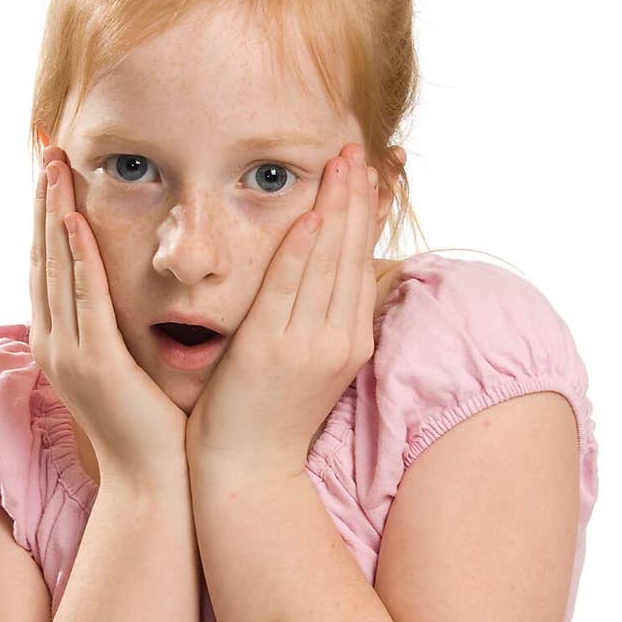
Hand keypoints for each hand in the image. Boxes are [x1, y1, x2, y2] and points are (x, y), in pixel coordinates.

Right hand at [30, 145, 189, 488]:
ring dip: (54, 216)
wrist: (155, 482)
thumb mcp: (130, 368)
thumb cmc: (153, 427)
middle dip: (44, 204)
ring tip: (54, 168)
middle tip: (47, 151)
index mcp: (63, 342)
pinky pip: (84, 299)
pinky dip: (78, 258)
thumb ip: (121, 330)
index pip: (51, 266)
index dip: (48, 218)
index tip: (54, 175)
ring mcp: (70, 354)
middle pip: (43, 257)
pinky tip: (76, 223)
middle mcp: (55, 343)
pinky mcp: (95, 364)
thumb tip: (133, 297)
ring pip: (57, 270)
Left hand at [185, 143, 379, 481]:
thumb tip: (324, 280)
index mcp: (350, 340)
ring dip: (336, 208)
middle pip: (353, 254)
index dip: (369, 216)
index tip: (373, 173)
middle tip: (361, 147)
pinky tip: (307, 216)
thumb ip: (317, 321)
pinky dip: (300, 251)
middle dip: (358, 198)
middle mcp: (339, 339)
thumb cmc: (269, 417)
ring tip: (342, 161)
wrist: (247, 473)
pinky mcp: (272, 351)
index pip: (363, 263)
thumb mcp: (308, 365)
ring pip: (328, 263)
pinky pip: (289, 289)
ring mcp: (308, 345)